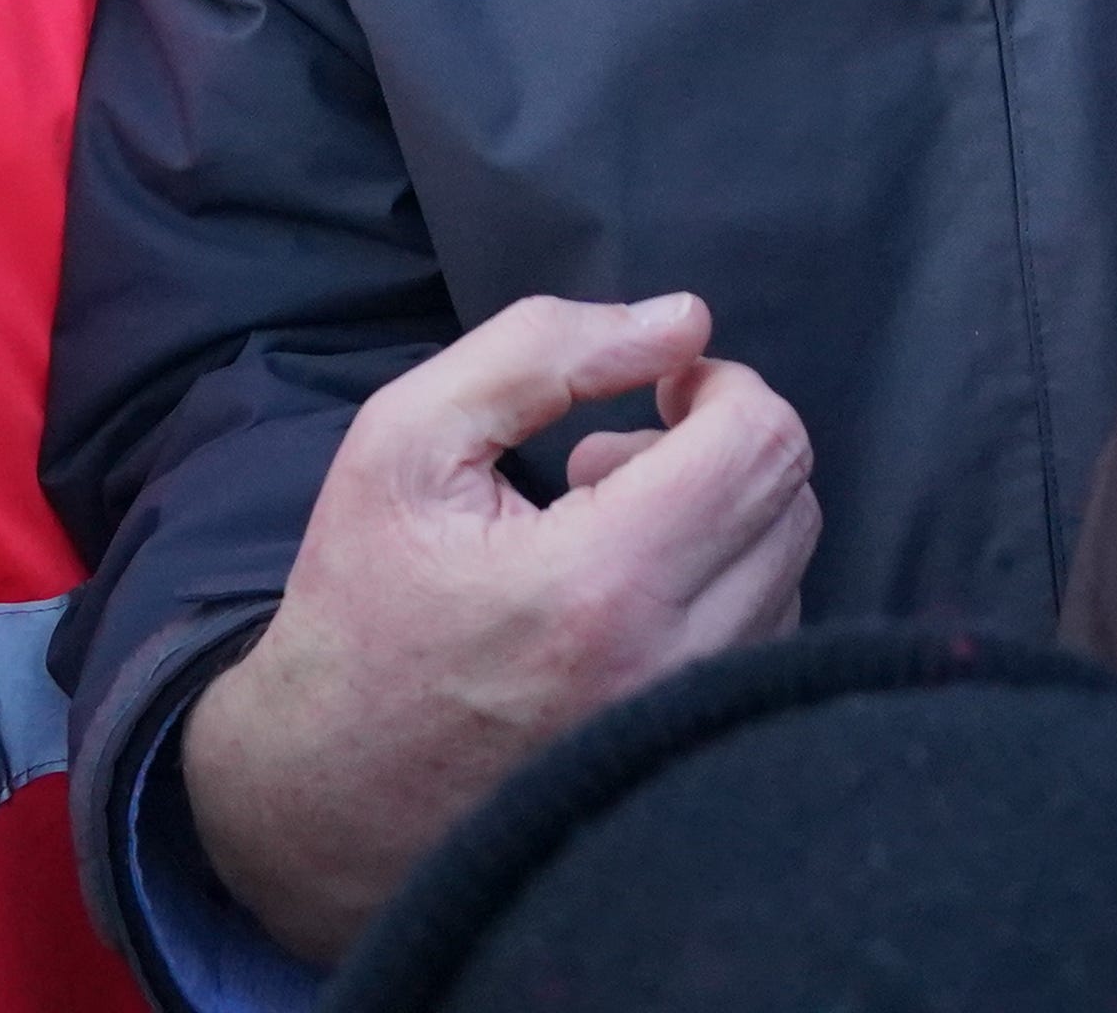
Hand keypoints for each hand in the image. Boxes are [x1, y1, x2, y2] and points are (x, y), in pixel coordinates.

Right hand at [183, 294, 815, 960]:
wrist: (327, 795)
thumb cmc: (359, 609)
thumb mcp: (407, 441)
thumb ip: (543, 351)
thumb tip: (684, 321)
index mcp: (602, 583)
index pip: (761, 443)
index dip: (721, 385)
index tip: (658, 389)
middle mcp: (671, 666)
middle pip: (789, 500)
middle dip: (715, 447)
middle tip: (606, 462)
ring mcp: (687, 725)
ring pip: (788, 569)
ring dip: (719, 521)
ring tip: (603, 534)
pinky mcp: (692, 757)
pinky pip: (768, 639)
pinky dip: (721, 590)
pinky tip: (626, 596)